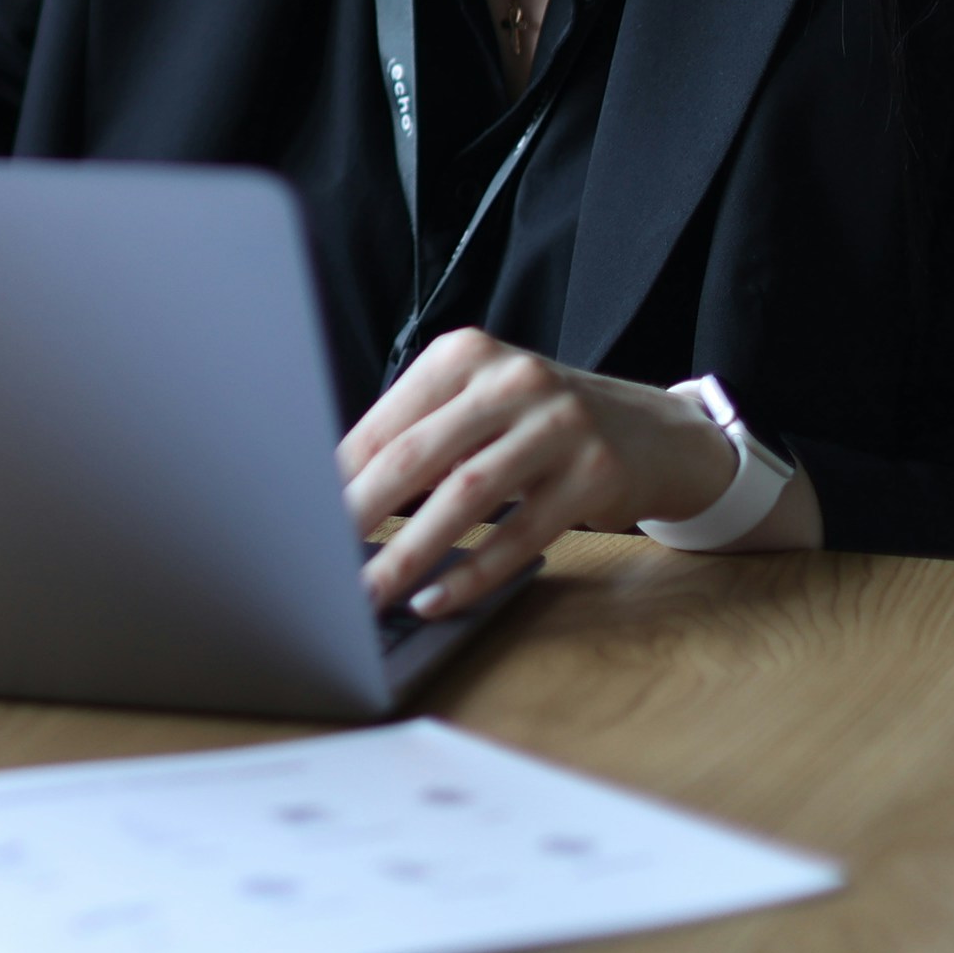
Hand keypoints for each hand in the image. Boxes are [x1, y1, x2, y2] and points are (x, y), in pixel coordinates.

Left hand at [338, 331, 819, 615]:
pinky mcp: (595, 475)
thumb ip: (421, 436)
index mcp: (467, 355)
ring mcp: (560, 425)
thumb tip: (334, 495)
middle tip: (316, 559)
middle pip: (417, 456)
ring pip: (466, 497)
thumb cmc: (543, 425)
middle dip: (360, 515)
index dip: (338, 475)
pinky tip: (436, 597)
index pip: (387, 420)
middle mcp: (513, 380)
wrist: (656, 432)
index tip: (298, 517)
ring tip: (370, 592)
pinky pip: (519, 534)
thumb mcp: (482, 406)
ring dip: (409, 552)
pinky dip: (473, 572)